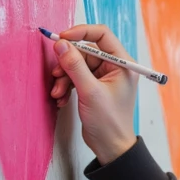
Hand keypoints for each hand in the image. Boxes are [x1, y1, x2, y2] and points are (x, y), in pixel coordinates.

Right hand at [48, 23, 137, 164]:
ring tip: (57, 93)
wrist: (110, 147)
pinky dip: (66, 85)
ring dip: (64, 77)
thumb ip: (74, 66)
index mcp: (123, 64)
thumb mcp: (90, 91)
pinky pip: (76, 77)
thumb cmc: (109, 122)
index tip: (62, 38)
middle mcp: (115, 67)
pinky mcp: (94, 86)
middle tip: (56, 75)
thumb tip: (61, 43)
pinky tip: (62, 99)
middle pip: (85, 51)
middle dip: (68, 63)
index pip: (102, 35)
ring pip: (77, 65)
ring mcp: (104, 77)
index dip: (80, 32)